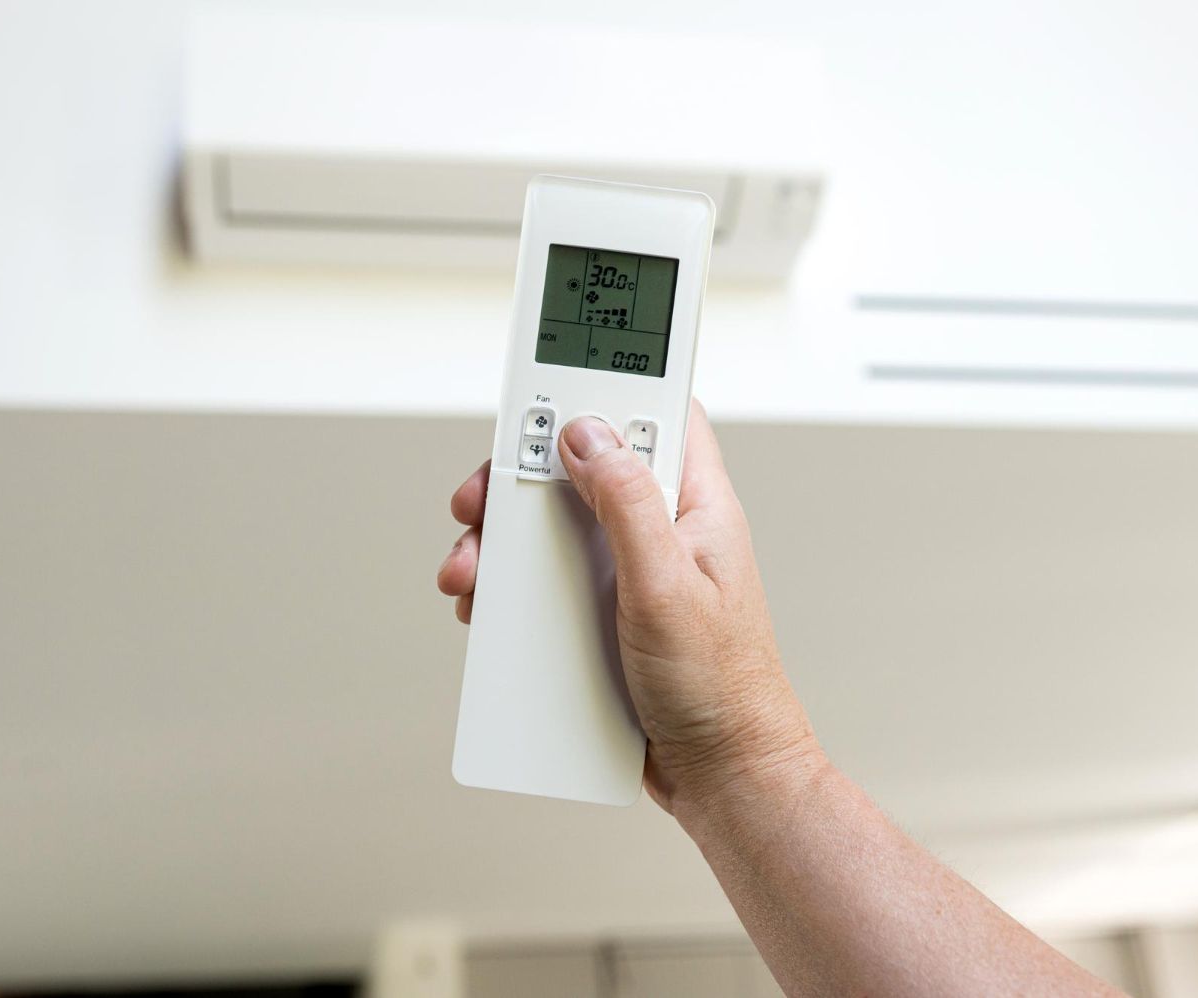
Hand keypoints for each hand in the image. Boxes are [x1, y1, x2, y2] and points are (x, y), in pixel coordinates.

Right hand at [437, 400, 819, 811]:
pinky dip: (511, 589)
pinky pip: (547, 582)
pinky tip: (489, 608)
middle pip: (582, 468)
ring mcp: (630, 572)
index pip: (656, 412)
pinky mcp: (604, 614)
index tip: (547, 388)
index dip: (605, 390)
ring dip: (504, 541)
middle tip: (482, 496)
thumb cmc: (722, 688)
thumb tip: (588, 434)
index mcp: (694, 506)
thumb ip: (628, 504)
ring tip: (472, 570)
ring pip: (553, 528)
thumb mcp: (668, 585)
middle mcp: (661, 529)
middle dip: (522, 475)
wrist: (724, 775)